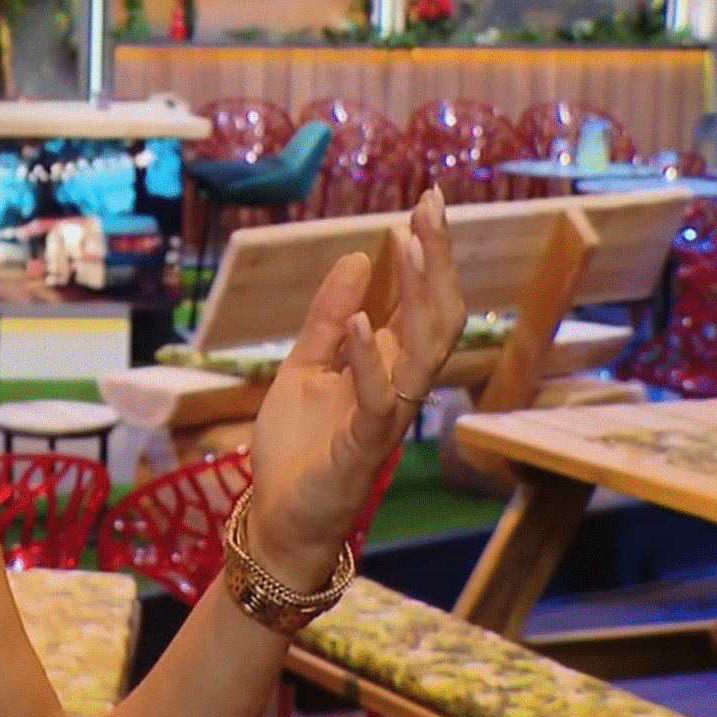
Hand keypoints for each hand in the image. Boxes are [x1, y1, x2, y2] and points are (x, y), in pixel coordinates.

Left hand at [245, 187, 464, 589]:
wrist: (278, 516)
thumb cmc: (298, 447)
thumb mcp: (303, 366)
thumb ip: (326, 317)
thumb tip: (357, 255)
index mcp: (385, 365)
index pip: (421, 301)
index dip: (427, 253)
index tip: (426, 200)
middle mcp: (399, 387)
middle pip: (438, 316)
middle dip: (437, 260)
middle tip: (432, 205)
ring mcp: (387, 417)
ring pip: (424, 352)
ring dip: (417, 296)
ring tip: (408, 243)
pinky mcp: (364, 448)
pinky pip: (379, 400)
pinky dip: (368, 358)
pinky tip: (357, 320)